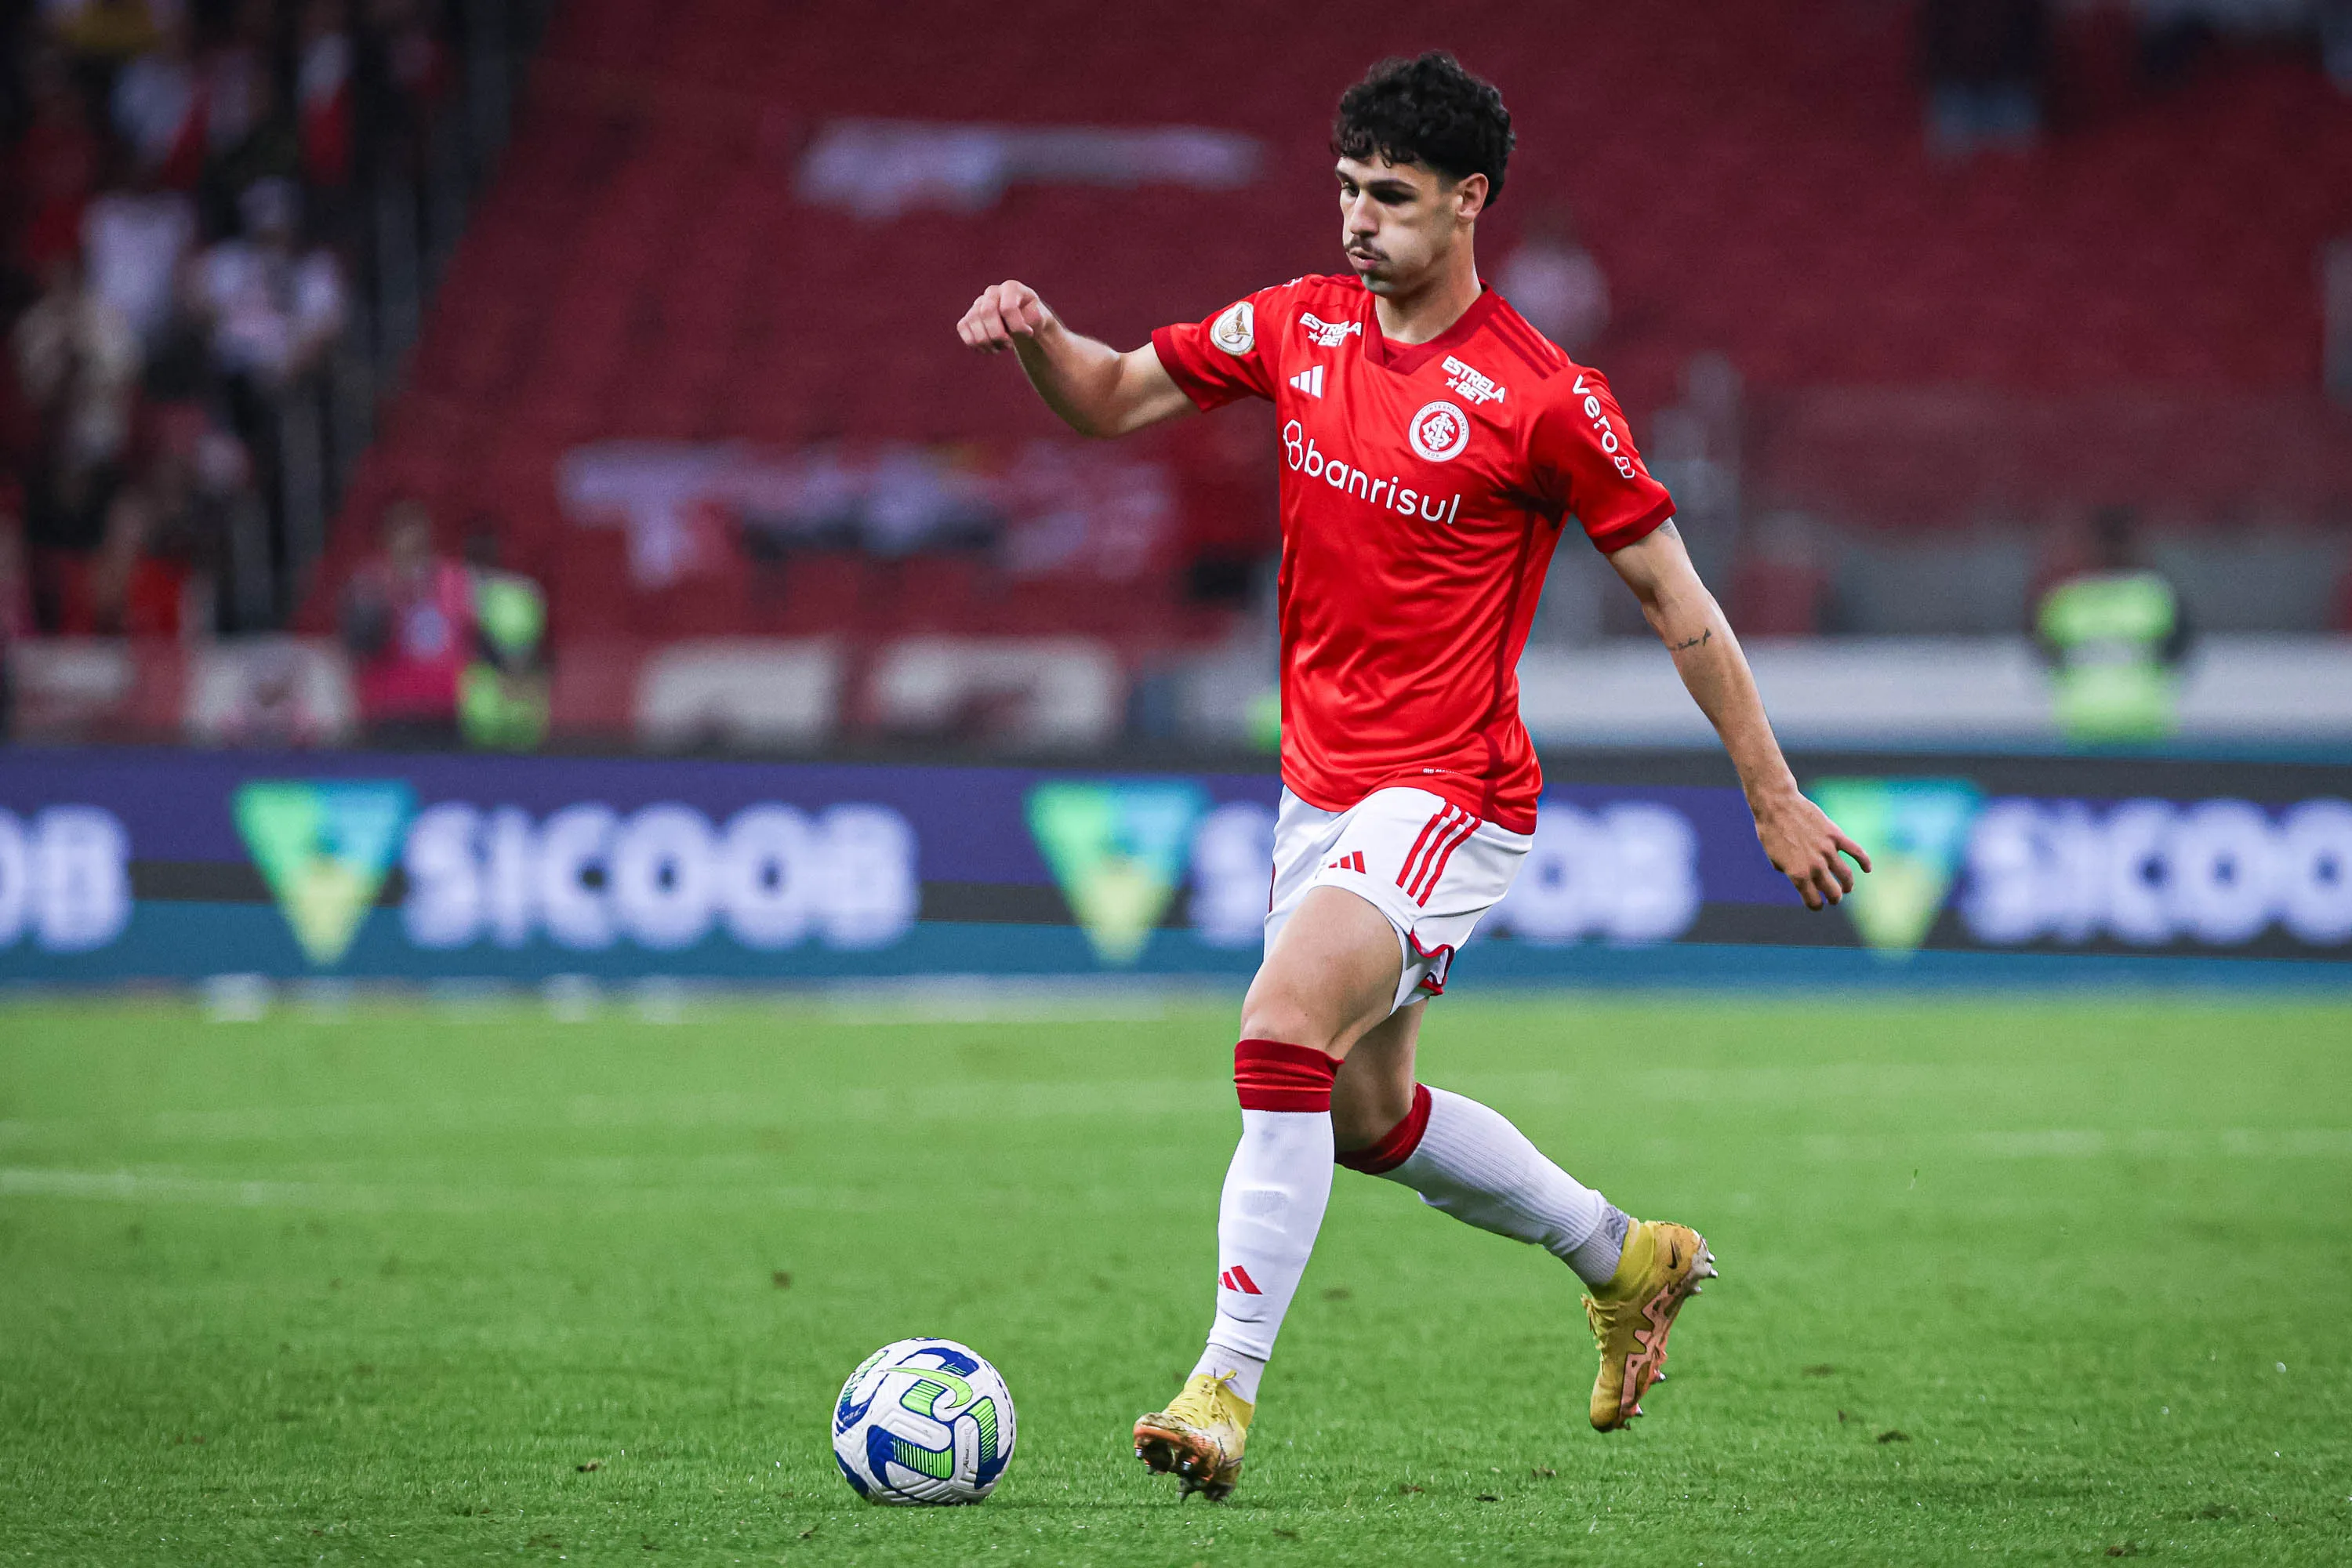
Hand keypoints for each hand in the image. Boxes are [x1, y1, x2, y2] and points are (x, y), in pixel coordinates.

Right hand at [956, 280, 1053, 354]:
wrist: (1023, 324)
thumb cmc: (1032, 319)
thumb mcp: (1040, 318)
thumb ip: (1035, 318)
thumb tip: (1025, 322)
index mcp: (1011, 287)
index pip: (1007, 308)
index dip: (1017, 327)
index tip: (1028, 334)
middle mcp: (992, 292)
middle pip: (986, 313)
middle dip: (998, 335)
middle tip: (1010, 345)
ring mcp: (978, 303)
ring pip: (972, 322)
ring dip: (987, 342)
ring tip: (1001, 347)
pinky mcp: (968, 316)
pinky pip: (963, 327)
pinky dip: (975, 343)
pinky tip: (988, 347)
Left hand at [1753, 788, 1870, 909]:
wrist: (1776, 805)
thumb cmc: (1771, 832)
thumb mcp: (1774, 858)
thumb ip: (1789, 871)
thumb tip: (1801, 878)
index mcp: (1798, 875)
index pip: (1813, 901)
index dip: (1816, 905)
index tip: (1817, 904)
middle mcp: (1815, 865)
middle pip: (1833, 892)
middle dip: (1834, 899)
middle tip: (1834, 899)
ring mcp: (1827, 850)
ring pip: (1846, 875)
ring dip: (1848, 885)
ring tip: (1846, 888)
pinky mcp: (1835, 835)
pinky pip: (1856, 851)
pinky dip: (1864, 861)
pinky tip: (1867, 869)